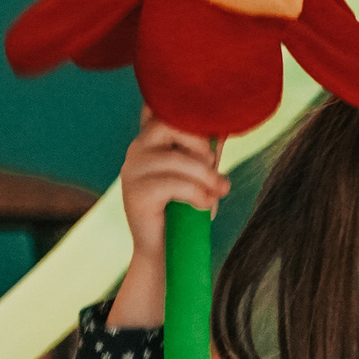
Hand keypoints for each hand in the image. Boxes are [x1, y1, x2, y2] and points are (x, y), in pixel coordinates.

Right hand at [109, 115, 227, 328]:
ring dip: (206, 176)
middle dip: (200, 143)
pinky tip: (206, 205)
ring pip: (175, 159)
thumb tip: (225, 127)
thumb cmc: (187, 208)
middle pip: (169, 123)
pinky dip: (197, 194)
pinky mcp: (136, 194)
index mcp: (152, 139)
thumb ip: (207, 151)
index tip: (211, 134)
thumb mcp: (201, 174)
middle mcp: (138, 149)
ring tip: (220, 192)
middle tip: (216, 166)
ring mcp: (133, 170)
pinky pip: (173, 184)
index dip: (187, 111)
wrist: (168, 252)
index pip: (160, 107)